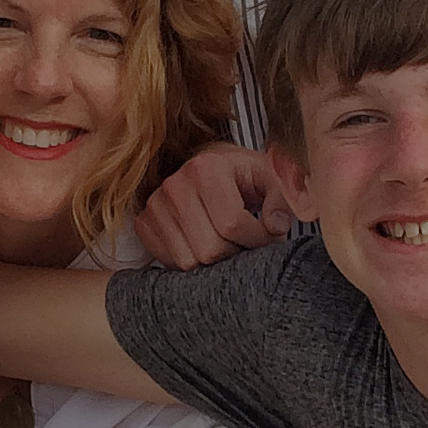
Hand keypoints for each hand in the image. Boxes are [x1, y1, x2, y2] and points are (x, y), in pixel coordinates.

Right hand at [137, 142, 292, 269]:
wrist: (208, 165)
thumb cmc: (241, 174)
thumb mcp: (270, 176)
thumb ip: (283, 199)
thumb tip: (275, 227)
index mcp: (206, 168)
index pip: (232, 225)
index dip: (258, 239)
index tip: (268, 234)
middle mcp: (174, 184)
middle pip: (210, 249)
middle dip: (237, 253)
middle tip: (248, 242)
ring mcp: (155, 205)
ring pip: (189, 262)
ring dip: (215, 262)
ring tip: (228, 242)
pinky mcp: (144, 222)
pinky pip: (169, 263)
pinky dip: (191, 261)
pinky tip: (204, 243)